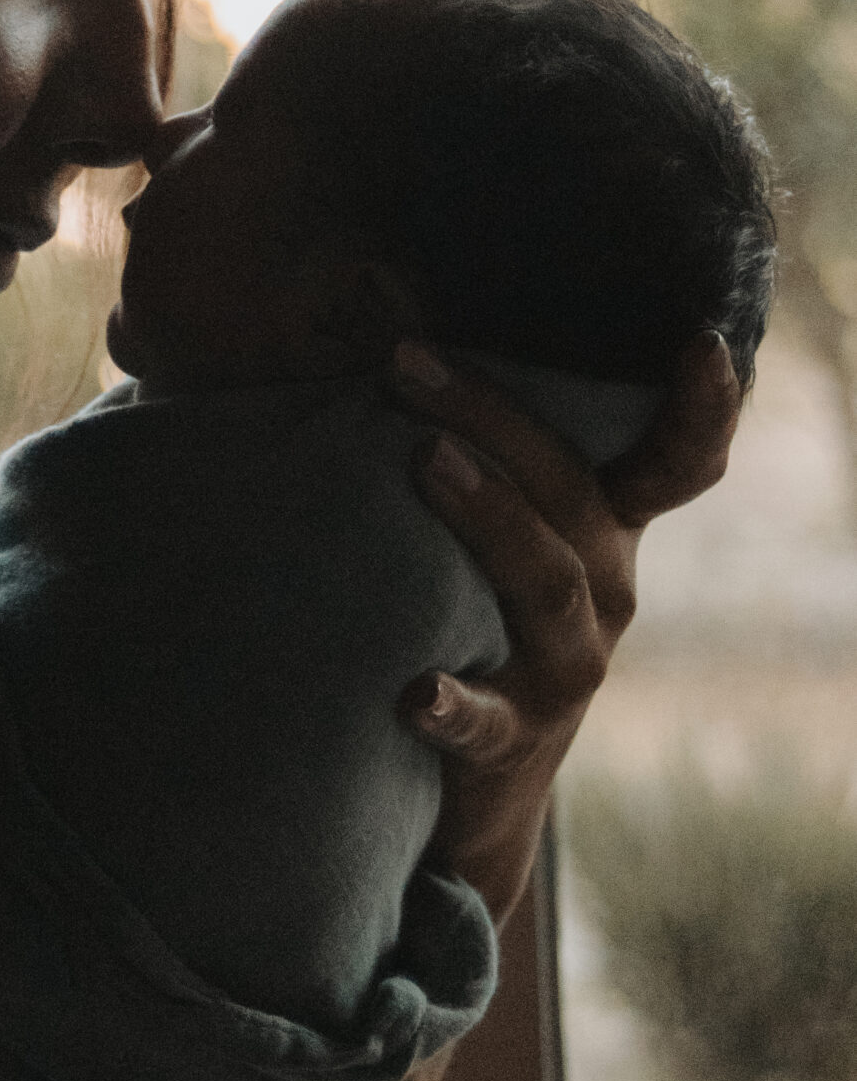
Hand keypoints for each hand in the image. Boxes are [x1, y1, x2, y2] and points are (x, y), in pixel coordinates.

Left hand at [389, 329, 740, 922]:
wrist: (476, 785)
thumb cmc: (475, 613)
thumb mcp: (502, 530)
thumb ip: (472, 438)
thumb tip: (377, 294)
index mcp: (606, 528)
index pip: (676, 462)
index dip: (701, 408)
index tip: (701, 341)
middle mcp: (606, 590)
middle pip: (569, 492)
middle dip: (493, 417)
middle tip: (408, 361)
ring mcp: (565, 668)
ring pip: (545, 581)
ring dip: (487, 513)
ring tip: (422, 461)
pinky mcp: (512, 740)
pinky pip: (485, 719)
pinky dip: (452, 703)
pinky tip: (416, 692)